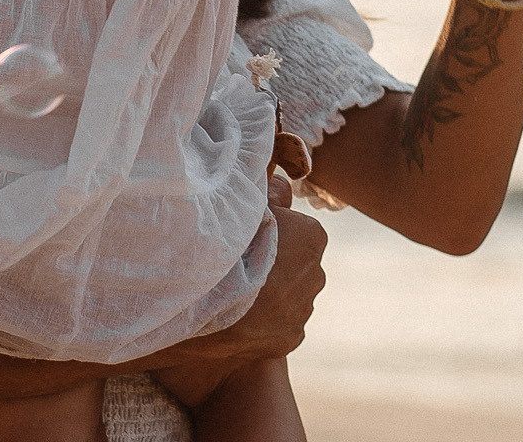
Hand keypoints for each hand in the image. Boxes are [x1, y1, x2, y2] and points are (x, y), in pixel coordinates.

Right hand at [214, 205, 325, 360]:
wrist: (205, 307)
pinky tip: (242, 317)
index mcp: (313, 237)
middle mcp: (317, 274)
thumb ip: (271, 193)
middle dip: (276, 265)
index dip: (274, 233)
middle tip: (241, 267)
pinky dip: (266, 323)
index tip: (249, 241)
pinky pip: (282, 325)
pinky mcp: (292, 339)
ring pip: (290, 296)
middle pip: (297, 264)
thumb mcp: (247, 208)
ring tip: (238, 294)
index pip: (299, 230)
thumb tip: (284, 182)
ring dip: (271, 295)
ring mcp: (305, 310)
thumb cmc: (225, 249)